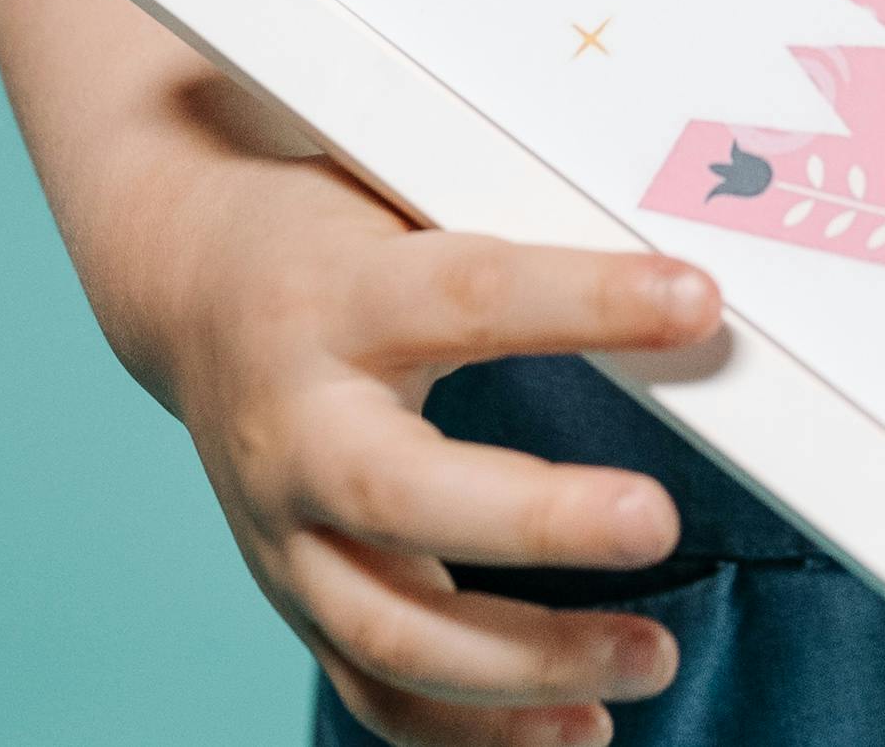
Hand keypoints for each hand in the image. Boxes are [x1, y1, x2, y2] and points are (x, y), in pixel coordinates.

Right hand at [147, 132, 729, 746]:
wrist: (189, 285)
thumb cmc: (325, 233)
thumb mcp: (400, 192)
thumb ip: (518, 229)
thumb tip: (682, 273)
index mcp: (329, 300)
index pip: (464, 297)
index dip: (584, 301)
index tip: (696, 303)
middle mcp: (293, 427)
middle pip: (403, 494)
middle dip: (536, 523)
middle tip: (656, 520)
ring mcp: (283, 533)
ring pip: (392, 630)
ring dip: (529, 663)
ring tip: (651, 657)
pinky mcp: (297, 599)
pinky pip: (381, 692)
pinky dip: (480, 731)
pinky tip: (582, 727)